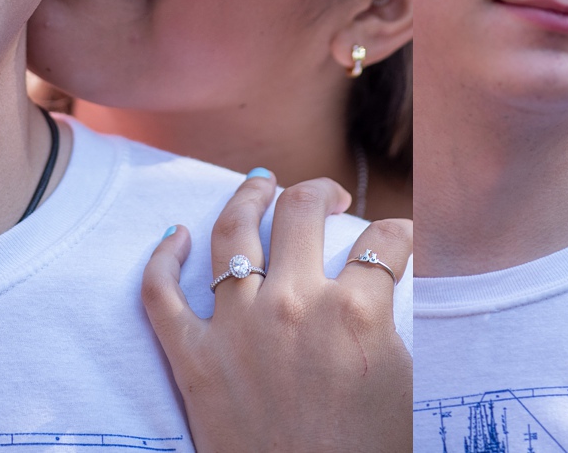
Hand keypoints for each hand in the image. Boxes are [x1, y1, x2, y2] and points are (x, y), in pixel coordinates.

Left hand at [141, 172, 412, 452]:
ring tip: (261, 182)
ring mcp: (236, 327)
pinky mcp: (192, 359)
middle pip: (302, 211)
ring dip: (248, 196)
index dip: (400, 234)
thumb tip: (394, 286)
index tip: (400, 240)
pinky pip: (160, 294)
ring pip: (233, 231)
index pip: (386, 241)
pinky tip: (173, 235)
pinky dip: (161, 258)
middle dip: (321, 192)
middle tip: (330, 197)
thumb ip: (397, 323)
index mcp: (356, 311)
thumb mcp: (407, 385)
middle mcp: (293, 304)